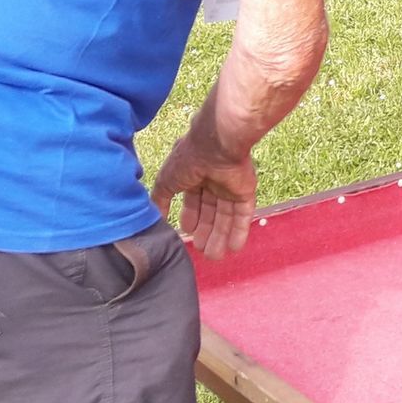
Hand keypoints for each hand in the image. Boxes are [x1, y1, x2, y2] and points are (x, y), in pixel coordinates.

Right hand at [151, 131, 257, 259]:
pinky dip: (239, 231)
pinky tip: (235, 248)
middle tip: (202, 252)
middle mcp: (213, 181)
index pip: (194, 202)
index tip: (188, 235)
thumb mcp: (166, 180)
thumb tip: (155, 216)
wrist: (216, 145)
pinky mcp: (246, 191)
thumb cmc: (188, 160)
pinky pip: (243, 214)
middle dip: (206, 232)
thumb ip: (160, 199)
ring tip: (215, 257)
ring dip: (221, 237)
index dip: (191, 219)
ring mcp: (231, 186)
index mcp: (194, 175)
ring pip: (225, 217)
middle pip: (211, 212)